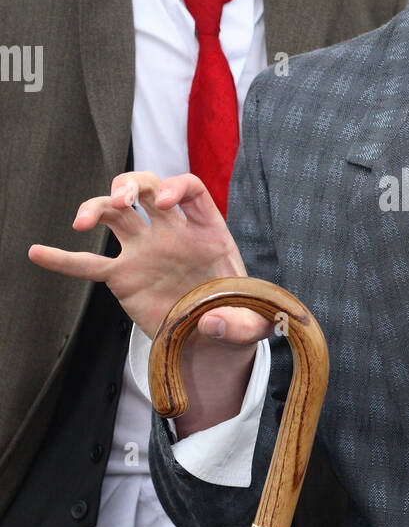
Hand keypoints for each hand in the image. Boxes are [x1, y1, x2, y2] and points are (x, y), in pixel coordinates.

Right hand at [29, 172, 271, 346]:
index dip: (176, 185)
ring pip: (115, 215)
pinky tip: (38, 252)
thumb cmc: (237, 320)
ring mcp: (144, 251)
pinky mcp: (123, 277)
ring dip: (97, 207)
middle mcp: (173, 232)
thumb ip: (240, 323)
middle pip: (148, 189)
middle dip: (132, 184)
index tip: (165, 200)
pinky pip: (88, 265)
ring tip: (83, 220)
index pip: (190, 190)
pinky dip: (63, 259)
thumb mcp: (253, 324)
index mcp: (208, 230)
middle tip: (120, 200)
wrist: (213, 341)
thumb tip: (210, 321)